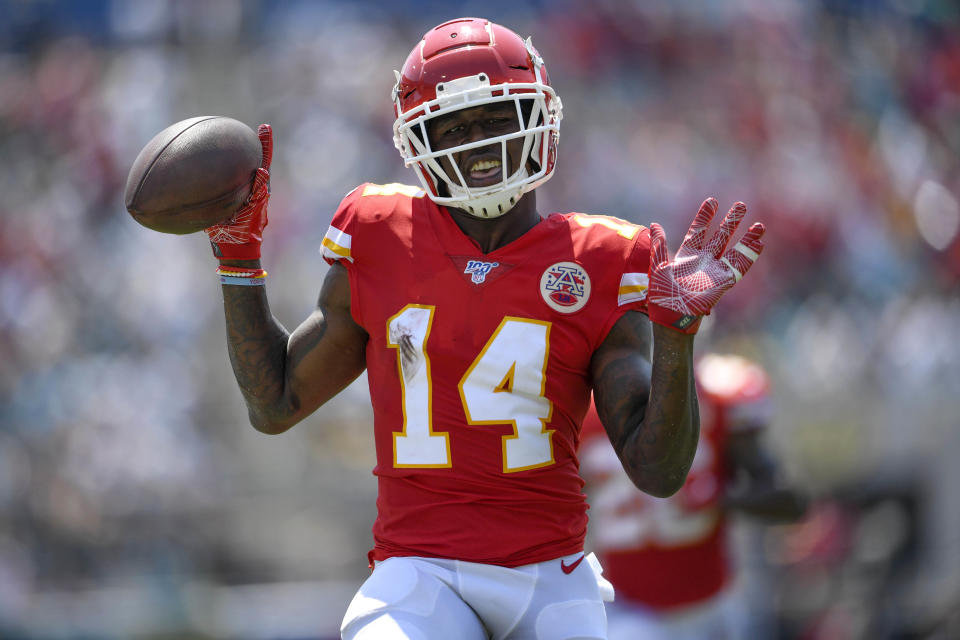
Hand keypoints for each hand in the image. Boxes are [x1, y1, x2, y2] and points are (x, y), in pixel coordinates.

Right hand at [207, 124, 272, 260]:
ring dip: (233, 157)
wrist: (234, 247)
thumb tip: (263, 170)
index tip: (265, 128)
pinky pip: (218, 183)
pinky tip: (197, 166)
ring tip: (229, 139)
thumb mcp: (254, 210)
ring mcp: (237, 194)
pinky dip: (213, 174)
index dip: (265, 144)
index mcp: (259, 188)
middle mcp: (249, 188)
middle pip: (252, 162)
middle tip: (259, 129)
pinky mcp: (225, 201)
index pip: (263, 161)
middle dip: (254, 145)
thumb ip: (258, 191)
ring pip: (235, 172)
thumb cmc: (247, 231)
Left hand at [647, 198, 764, 332]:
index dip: (705, 217)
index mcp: (687, 255)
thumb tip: (654, 224)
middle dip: (731, 221)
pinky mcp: (724, 282)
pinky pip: (739, 267)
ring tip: (759, 225)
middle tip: (741, 205)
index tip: (712, 201)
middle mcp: (704, 260)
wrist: (672, 314)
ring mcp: (716, 271)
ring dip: (746, 238)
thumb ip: (659, 245)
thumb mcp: (658, 266)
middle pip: (721, 236)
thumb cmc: (662, 293)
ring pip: (734, 250)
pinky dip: (749, 256)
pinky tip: (759, 244)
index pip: (699, 231)